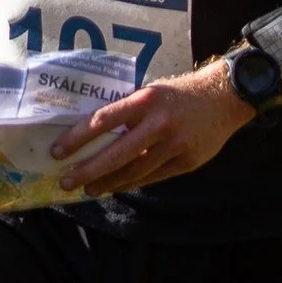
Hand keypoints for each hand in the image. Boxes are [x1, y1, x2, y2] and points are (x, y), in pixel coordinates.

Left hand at [51, 61, 254, 192]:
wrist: (224, 98)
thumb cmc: (180, 95)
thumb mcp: (153, 93)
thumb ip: (129, 112)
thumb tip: (94, 134)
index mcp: (145, 100)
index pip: (103, 120)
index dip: (77, 138)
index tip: (57, 151)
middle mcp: (158, 123)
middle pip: (116, 154)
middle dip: (87, 170)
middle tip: (66, 181)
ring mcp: (174, 145)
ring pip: (133, 171)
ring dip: (107, 182)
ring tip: (89, 189)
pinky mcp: (186, 162)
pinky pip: (152, 177)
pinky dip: (131, 183)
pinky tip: (116, 186)